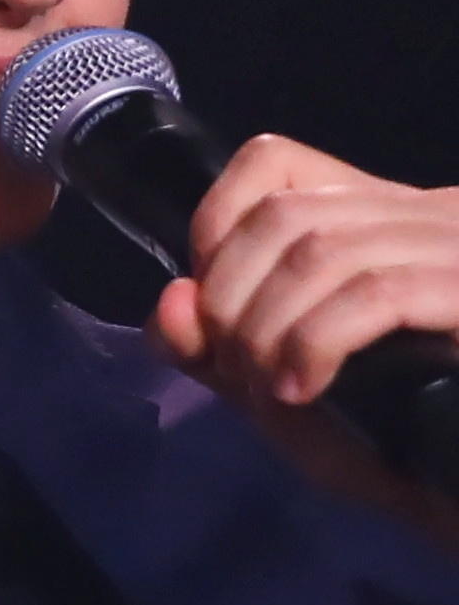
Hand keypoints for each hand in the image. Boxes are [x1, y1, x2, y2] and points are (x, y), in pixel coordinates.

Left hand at [146, 130, 458, 526]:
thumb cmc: (387, 442)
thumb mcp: (277, 388)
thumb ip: (212, 345)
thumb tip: (174, 301)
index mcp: (381, 215)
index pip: (271, 162)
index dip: (214, 229)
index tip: (212, 307)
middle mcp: (429, 213)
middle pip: (282, 213)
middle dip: (229, 296)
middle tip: (238, 368)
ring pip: (322, 250)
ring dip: (265, 326)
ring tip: (272, 388)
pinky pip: (376, 294)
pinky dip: (315, 343)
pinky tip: (304, 390)